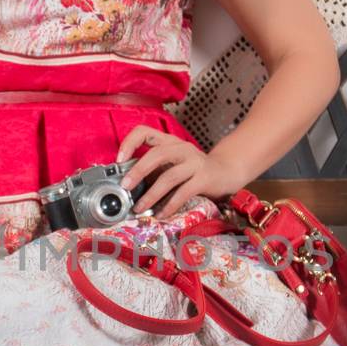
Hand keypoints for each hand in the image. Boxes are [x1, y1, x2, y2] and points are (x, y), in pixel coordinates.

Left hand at [114, 128, 240, 219]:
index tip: (119, 159)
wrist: (227, 171)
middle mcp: (182, 148)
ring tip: (140, 208)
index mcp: (169, 142)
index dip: (130, 143)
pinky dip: (170, 205)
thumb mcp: (172, 163)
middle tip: (125, 186)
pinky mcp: (205, 178)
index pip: (145, 131)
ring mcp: (195, 162)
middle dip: (138, 171)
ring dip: (151, 195)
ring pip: (169, 177)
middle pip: (156, 154)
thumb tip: (128, 186)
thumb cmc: (194, 170)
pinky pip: (184, 192)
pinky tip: (161, 214)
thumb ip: (153, 170)